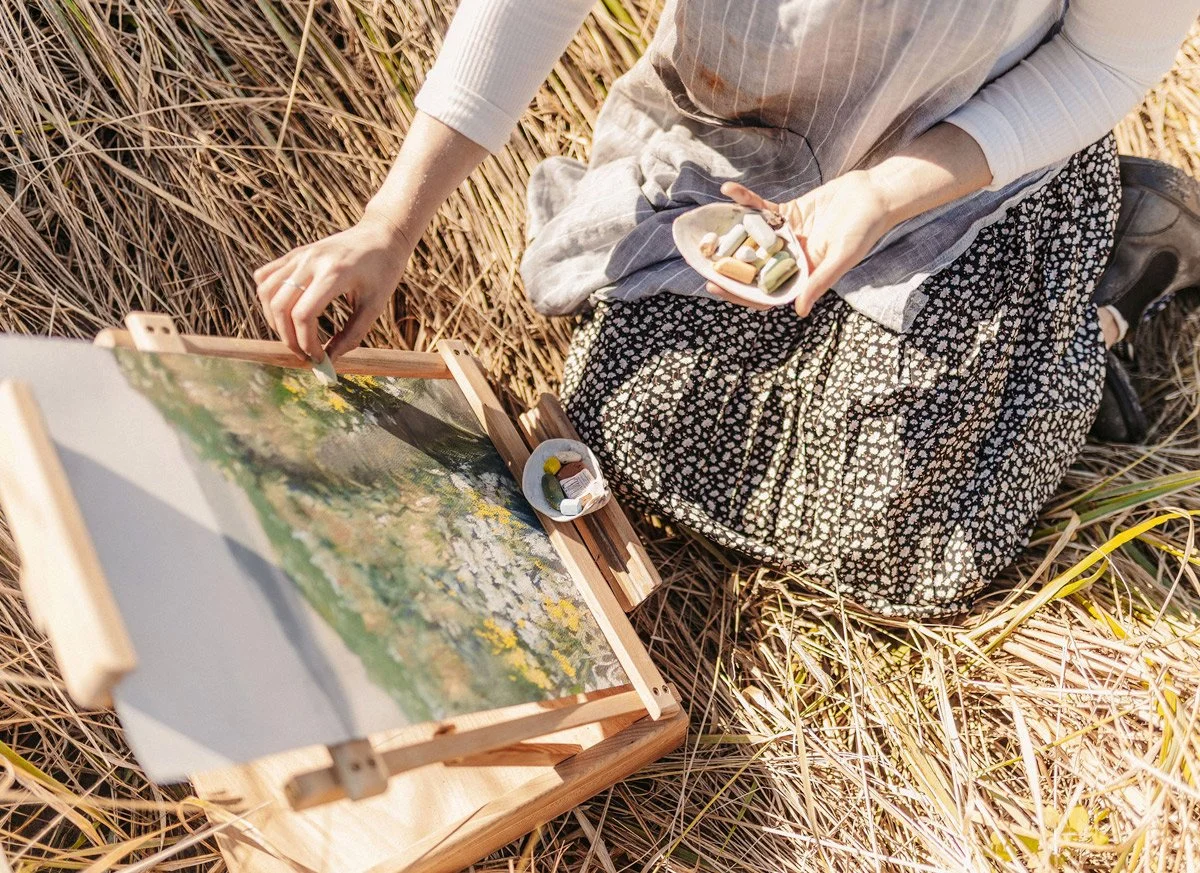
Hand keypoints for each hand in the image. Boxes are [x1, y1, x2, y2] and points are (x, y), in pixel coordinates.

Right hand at [253, 212, 413, 361]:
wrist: (382, 234)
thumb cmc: (384, 271)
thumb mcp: (375, 306)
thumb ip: (353, 334)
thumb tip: (330, 359)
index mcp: (334, 273)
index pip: (303, 315)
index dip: (306, 343)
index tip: (319, 358)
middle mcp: (311, 261)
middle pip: (280, 306)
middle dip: (288, 338)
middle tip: (304, 354)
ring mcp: (299, 254)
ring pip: (267, 292)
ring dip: (274, 320)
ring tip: (294, 336)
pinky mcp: (295, 253)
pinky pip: (266, 276)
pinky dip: (268, 298)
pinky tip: (284, 312)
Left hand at [707, 174, 897, 316]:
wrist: (875, 195)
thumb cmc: (865, 229)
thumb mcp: (842, 257)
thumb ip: (820, 282)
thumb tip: (798, 310)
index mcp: (804, 275)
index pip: (766, 290)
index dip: (740, 292)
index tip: (716, 288)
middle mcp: (793, 259)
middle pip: (754, 267)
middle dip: (728, 266)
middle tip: (701, 262)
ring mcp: (789, 236)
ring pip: (754, 239)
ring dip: (732, 234)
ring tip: (707, 230)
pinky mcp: (790, 214)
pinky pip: (763, 211)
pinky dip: (746, 201)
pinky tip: (729, 190)